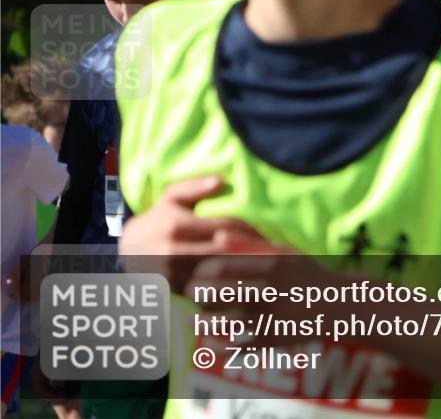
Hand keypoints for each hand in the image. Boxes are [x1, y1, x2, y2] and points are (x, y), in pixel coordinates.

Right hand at [118, 176, 266, 292]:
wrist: (128, 251)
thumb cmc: (158, 219)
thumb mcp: (171, 197)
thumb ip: (194, 186)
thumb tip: (221, 180)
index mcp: (177, 225)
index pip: (225, 227)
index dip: (251, 230)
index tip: (271, 232)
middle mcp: (173, 251)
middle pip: (225, 253)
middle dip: (253, 252)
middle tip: (279, 253)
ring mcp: (173, 275)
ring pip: (218, 275)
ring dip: (245, 273)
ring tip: (270, 270)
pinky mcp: (174, 292)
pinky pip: (207, 294)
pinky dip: (229, 290)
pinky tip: (248, 286)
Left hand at [185, 240, 354, 346]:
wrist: (337, 306)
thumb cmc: (306, 274)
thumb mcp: (284, 252)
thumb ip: (250, 244)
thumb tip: (216, 236)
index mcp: (268, 265)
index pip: (216, 267)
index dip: (200, 271)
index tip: (198, 274)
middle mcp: (267, 290)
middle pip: (212, 293)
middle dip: (195, 294)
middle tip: (191, 294)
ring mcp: (268, 318)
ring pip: (219, 324)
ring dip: (201, 323)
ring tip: (194, 321)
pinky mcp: (271, 340)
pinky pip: (234, 347)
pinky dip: (218, 346)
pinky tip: (211, 342)